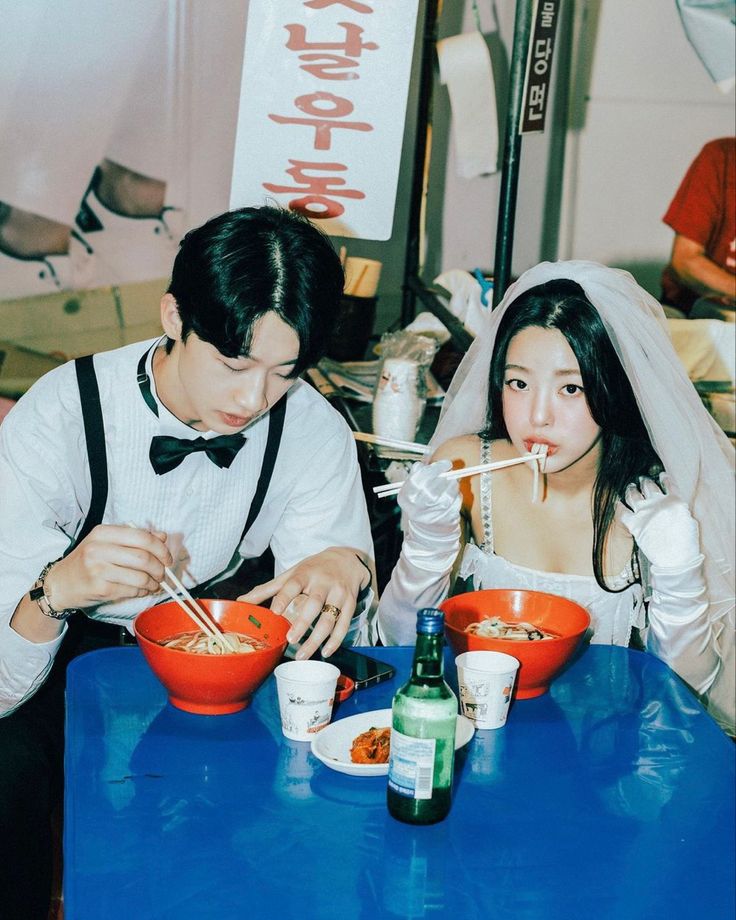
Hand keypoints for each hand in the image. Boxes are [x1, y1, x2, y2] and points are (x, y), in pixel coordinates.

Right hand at [46, 525, 172, 610]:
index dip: (160, 549)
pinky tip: (143, 590)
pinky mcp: (100, 588)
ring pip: (140, 576)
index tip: (167, 558)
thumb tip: (162, 537)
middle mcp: (98, 548)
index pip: (142, 537)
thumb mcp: (107, 543)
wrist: (60, 584)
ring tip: (154, 584)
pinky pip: (131, 589)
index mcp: (103, 532)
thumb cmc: (86, 562)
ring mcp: (98, 569)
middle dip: (159, 568)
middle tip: (163, 574)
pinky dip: (143, 591)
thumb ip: (135, 538)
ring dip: (153, 582)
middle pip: (143, 557)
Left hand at [239, 547, 370, 659]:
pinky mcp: (350, 603)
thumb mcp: (291, 573)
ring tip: (302, 654)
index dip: (284, 597)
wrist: (347, 559)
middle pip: (314, 604)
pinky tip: (326, 651)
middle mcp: (323, 582)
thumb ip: (268, 589)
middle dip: (303, 623)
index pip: (294, 584)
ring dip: (316, 639)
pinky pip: (344, 624)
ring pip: (330, 618)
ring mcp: (339, 593)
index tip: (275, 612)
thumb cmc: (314, 568)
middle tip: (290, 640)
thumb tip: (241, 601)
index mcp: (305, 573)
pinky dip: (336, 640)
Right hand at [398, 459, 461, 541]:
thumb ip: (415, 475)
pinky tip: (452, 493)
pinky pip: (455, 500)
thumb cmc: (420, 503)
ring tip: (450, 482)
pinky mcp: (447, 518)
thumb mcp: (411, 490)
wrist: (429, 529)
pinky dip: (456, 494)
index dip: (434, 469)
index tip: (446, 463)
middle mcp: (417, 508)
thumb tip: (422, 464)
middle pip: (434, 485)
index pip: (418, 479)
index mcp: (405, 498)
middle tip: (449, 471)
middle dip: (445, 475)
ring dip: (452, 484)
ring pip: (448, 493)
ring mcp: (432, 515)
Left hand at [619, 474, 699, 569]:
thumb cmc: (686, 544)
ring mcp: (644, 512)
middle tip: (642, 480)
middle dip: (645, 481)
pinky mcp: (634, 523)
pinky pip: (622, 511)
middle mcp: (658, 503)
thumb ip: (679, 509)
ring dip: (631, 489)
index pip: (668, 484)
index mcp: (675, 501)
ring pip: (633, 494)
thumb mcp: (690, 520)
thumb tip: (673, 505)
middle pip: (648, 486)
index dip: (664, 478)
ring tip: (630, 487)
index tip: (661, 475)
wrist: (675, 559)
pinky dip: (618, 505)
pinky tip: (617, 502)